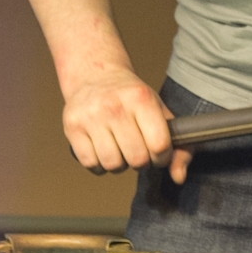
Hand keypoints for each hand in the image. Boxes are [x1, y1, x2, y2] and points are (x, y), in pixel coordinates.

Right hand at [62, 70, 191, 182]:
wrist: (96, 75)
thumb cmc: (132, 98)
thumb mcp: (159, 111)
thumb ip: (178, 145)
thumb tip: (179, 177)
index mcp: (141, 98)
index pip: (159, 145)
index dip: (163, 157)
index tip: (159, 153)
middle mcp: (115, 106)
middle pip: (137, 159)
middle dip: (141, 162)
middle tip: (138, 150)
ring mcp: (91, 116)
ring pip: (113, 164)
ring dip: (120, 164)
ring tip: (120, 149)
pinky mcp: (72, 127)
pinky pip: (91, 164)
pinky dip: (99, 165)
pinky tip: (103, 150)